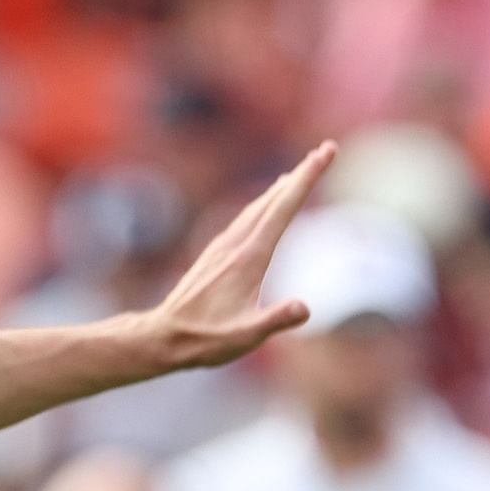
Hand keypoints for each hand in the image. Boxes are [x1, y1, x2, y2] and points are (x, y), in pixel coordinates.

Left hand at [135, 141, 336, 373]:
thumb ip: (275, 320)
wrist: (162, 337)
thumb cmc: (205, 340)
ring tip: (298, 173)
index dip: (308, 178)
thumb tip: (304, 308)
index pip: (284, 208)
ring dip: (280, 188)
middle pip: (273, 200)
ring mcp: (222, 247)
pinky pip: (244, 219)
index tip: (327, 151)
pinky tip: (264, 207)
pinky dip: (262, 205)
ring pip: (257, 207)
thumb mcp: (245, 336)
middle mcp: (235, 245)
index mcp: (249, 258)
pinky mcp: (214, 255)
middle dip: (301, 174)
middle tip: (325, 150)